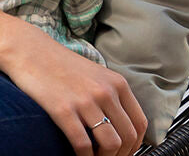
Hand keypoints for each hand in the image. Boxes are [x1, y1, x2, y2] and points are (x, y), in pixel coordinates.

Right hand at [1, 20, 146, 155]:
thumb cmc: (66, 68)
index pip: (139, 123)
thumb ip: (113, 97)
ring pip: (110, 143)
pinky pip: (82, 144)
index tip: (125, 154)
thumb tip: (121, 124)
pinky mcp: (65, 110)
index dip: (135, 146)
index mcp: (119, 84)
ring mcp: (87, 101)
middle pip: (127, 136)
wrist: (36, 54)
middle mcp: (107, 92)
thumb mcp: (99, 77)